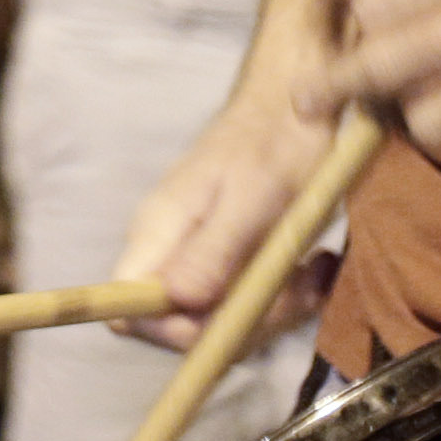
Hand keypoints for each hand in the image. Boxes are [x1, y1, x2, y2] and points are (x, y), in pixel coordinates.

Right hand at [108, 83, 338, 348]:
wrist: (293, 109)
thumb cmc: (270, 144)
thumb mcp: (252, 198)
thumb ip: (214, 249)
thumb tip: (177, 302)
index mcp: (160, 232)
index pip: (127, 306)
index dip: (168, 330)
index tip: (226, 320)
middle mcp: (170, 251)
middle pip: (181, 326)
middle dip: (243, 325)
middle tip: (294, 291)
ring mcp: (199, 257)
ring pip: (221, 322)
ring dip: (275, 311)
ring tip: (314, 272)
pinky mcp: (228, 260)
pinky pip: (247, 304)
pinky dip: (286, 298)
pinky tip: (313, 268)